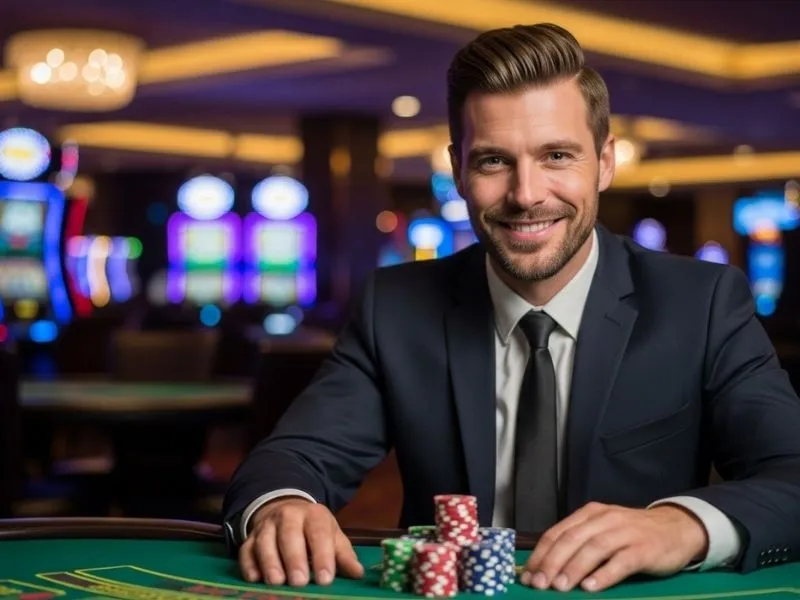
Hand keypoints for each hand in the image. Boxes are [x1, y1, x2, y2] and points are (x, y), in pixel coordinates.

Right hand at [238, 497, 363, 586]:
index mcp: (313, 515)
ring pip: (265, 541)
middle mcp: (288, 516)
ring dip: (270, 562)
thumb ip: (343, 555)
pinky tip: (254, 578)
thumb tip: (357, 573)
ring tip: (276, 582)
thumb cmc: (314, 530)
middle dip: (294, 559)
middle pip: (289, 535)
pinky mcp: (250, 538)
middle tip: (299, 582)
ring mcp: (267, 526)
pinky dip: (248, 564)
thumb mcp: (332, 536)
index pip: (318, 533)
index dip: (322, 556)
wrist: (286, 509)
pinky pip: (246, 550)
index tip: (325, 579)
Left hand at [521, 502, 707, 591]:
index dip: (541, 554)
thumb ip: (578, 543)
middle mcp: (605, 519)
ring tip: (560, 587)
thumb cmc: (633, 534)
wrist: (677, 527)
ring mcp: (625, 533)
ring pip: (594, 548)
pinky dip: (604, 574)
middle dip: (552, 562)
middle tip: (539, 584)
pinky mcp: (644, 549)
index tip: (528, 575)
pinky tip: (591, 587)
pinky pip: (621, 561)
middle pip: (572, 539)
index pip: (558, 533)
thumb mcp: (603, 530)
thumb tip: (547, 568)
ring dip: (574, 568)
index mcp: (590, 514)